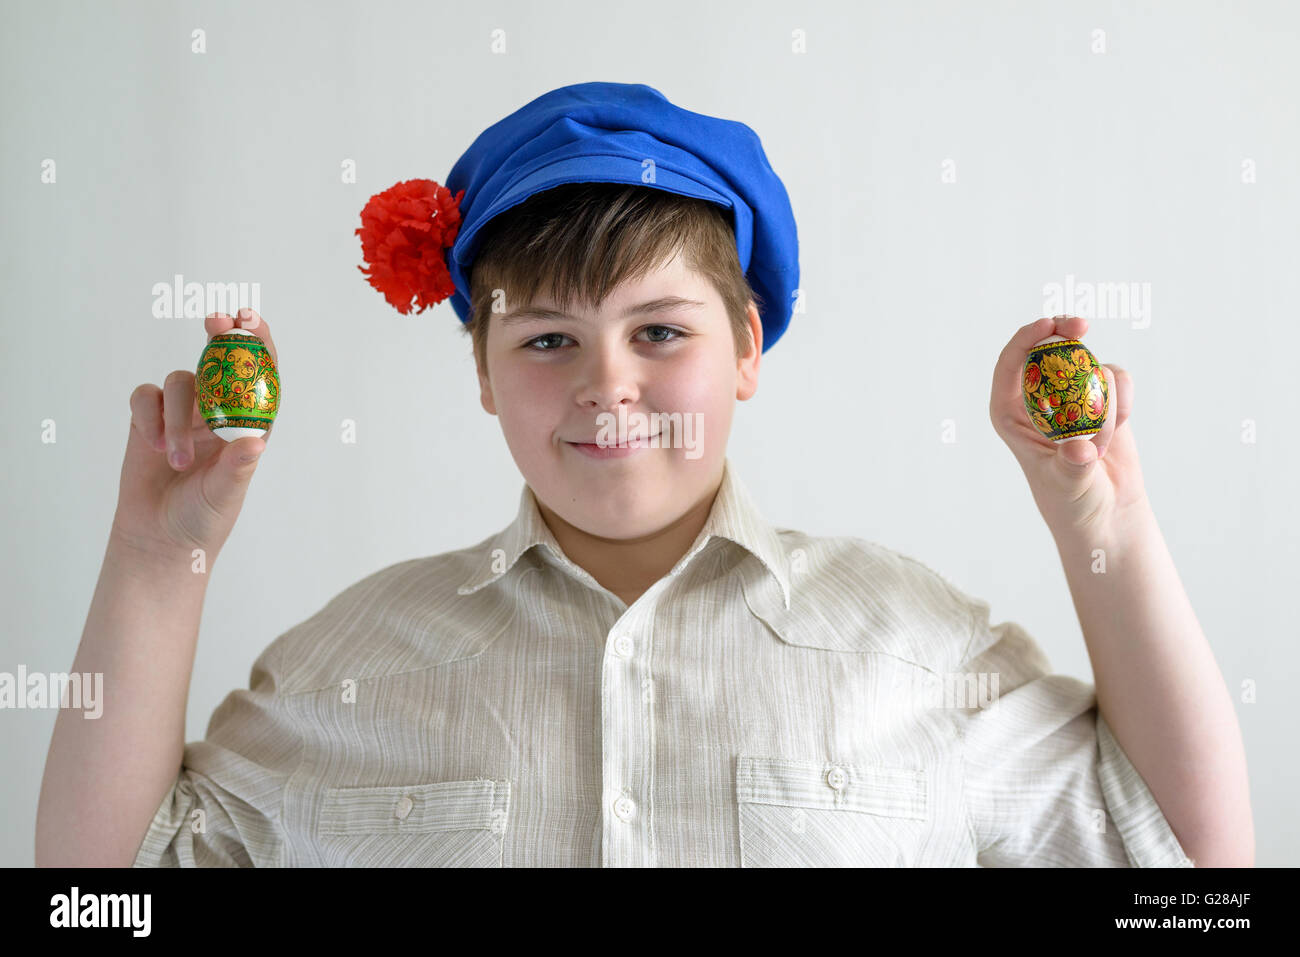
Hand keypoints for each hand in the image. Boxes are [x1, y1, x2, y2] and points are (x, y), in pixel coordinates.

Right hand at [112, 308, 279, 563]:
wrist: (160, 540)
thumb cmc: (203, 518)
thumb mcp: (226, 494)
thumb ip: (237, 468)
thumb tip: (256, 442)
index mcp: (248, 424)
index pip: (259, 375)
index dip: (258, 343)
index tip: (250, 320)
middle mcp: (217, 413)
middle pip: (220, 360)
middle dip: (221, 336)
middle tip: (216, 321)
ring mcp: (182, 414)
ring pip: (180, 382)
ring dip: (176, 417)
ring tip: (176, 460)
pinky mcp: (148, 421)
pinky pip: (146, 397)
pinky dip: (149, 416)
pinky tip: (153, 446)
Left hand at [989, 315, 1146, 535]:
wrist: (1105, 510)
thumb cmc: (1072, 501)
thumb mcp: (1068, 485)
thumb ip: (1072, 466)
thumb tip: (1079, 449)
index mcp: (1009, 413)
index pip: (1010, 364)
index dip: (1026, 339)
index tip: (1049, 326)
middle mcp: (1037, 398)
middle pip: (1046, 347)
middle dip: (1063, 331)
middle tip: (1082, 325)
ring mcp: (1071, 394)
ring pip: (1089, 366)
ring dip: (1103, 400)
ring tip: (1100, 445)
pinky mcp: (1101, 397)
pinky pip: (1117, 378)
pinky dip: (1124, 400)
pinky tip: (1120, 429)